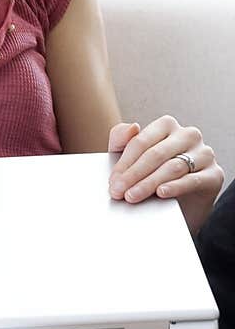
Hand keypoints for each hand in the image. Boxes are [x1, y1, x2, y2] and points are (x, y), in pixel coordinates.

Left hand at [108, 116, 223, 235]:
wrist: (181, 203)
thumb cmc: (154, 174)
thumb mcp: (132, 157)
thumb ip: (122, 139)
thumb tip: (132, 127)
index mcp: (167, 125)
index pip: (141, 142)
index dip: (124, 163)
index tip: (112, 181)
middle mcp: (188, 135)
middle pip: (155, 154)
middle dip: (133, 175)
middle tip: (118, 192)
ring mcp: (204, 153)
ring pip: (172, 167)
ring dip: (148, 183)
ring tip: (132, 196)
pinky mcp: (215, 174)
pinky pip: (193, 179)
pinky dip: (175, 186)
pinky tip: (161, 192)